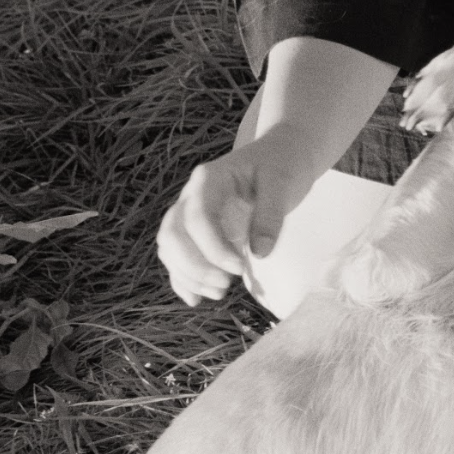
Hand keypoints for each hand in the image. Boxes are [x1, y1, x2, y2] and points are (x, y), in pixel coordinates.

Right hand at [156, 138, 305, 306]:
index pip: (197, 217)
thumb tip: (258, 253)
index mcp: (209, 179)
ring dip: (188, 274)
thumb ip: (269, 216)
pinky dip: (182, 277)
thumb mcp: (282, 184)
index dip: (213, 248)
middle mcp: (191, 195)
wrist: (283, 154)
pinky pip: (177, 255)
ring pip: (170, 247)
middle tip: (226, 285)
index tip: (240, 268)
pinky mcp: (196, 229)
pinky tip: (196, 298)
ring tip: (220, 292)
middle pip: (173, 234)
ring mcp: (190, 212)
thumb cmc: (283, 166)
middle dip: (195, 265)